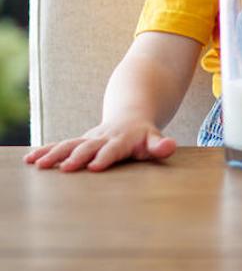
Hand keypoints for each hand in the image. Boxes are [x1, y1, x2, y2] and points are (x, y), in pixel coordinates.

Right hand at [23, 118, 176, 171]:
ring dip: (55, 154)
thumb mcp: (155, 139)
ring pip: (70, 144)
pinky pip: (61, 145)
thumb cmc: (144, 136)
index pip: (114, 149)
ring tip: (39, 164)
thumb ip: (160, 145)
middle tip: (66, 168)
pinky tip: (31, 159)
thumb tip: (169, 146)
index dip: (105, 157)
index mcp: (123, 139)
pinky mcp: (79, 141)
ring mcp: (90, 138)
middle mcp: (104, 138)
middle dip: (77, 157)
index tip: (95, 167)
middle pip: (89, 146)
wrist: (131, 115)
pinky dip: (46, 151)